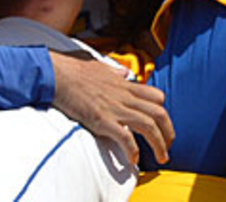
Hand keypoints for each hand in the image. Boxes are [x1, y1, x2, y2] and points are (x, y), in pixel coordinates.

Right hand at [50, 50, 173, 166]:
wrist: (57, 74)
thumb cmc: (75, 70)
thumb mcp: (101, 67)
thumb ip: (116, 73)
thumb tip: (124, 73)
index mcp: (125, 85)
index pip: (157, 97)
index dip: (162, 111)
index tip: (160, 125)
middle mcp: (124, 97)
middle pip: (159, 114)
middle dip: (168, 133)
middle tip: (167, 146)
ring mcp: (115, 108)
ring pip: (149, 126)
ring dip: (159, 144)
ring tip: (161, 157)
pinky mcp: (102, 120)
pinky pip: (125, 138)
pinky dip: (133, 150)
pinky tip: (133, 159)